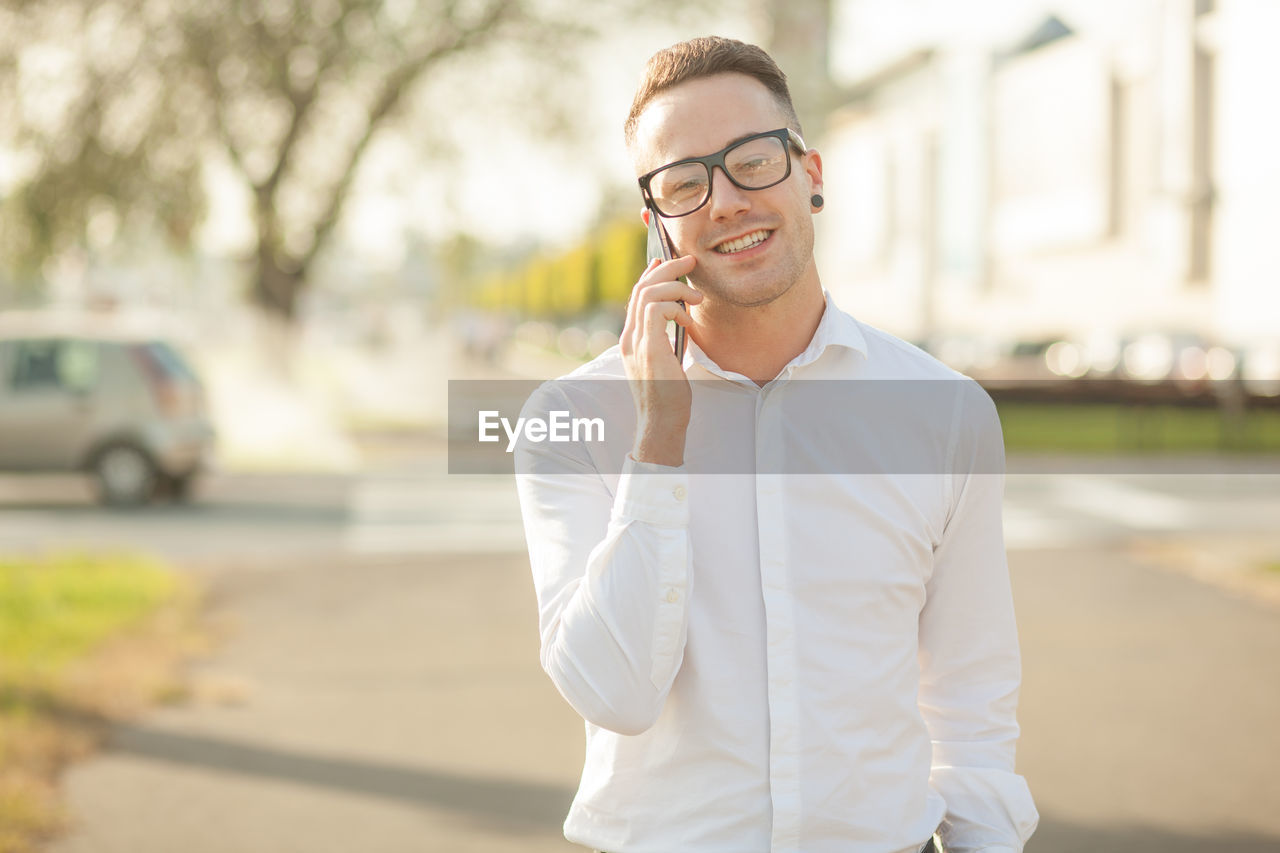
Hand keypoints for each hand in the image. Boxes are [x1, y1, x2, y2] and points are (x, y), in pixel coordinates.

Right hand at [619, 255, 700, 465]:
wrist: (661, 423)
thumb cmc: (668, 397)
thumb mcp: (668, 360)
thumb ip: (668, 338)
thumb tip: (682, 316)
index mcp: (631, 340)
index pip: (637, 296)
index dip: (651, 274)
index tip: (666, 260)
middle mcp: (629, 337)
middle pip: (642, 288)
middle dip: (666, 268)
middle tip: (688, 261)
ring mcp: (636, 341)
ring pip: (649, 293)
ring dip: (677, 286)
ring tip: (697, 298)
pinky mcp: (648, 347)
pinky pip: (658, 309)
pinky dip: (676, 306)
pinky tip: (689, 320)